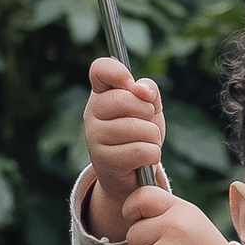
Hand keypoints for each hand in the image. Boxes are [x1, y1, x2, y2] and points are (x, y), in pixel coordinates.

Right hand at [81, 58, 166, 236]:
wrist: (132, 176)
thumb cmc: (140, 136)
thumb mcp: (149, 109)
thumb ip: (149, 91)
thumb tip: (143, 90)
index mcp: (102, 93)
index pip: (100, 69)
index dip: (116, 71)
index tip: (130, 83)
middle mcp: (92, 112)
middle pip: (126, 99)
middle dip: (148, 113)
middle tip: (146, 125)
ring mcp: (94, 136)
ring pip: (138, 127)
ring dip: (152, 138)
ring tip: (145, 144)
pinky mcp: (103, 160)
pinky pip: (141, 150)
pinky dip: (152, 155)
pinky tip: (144, 160)